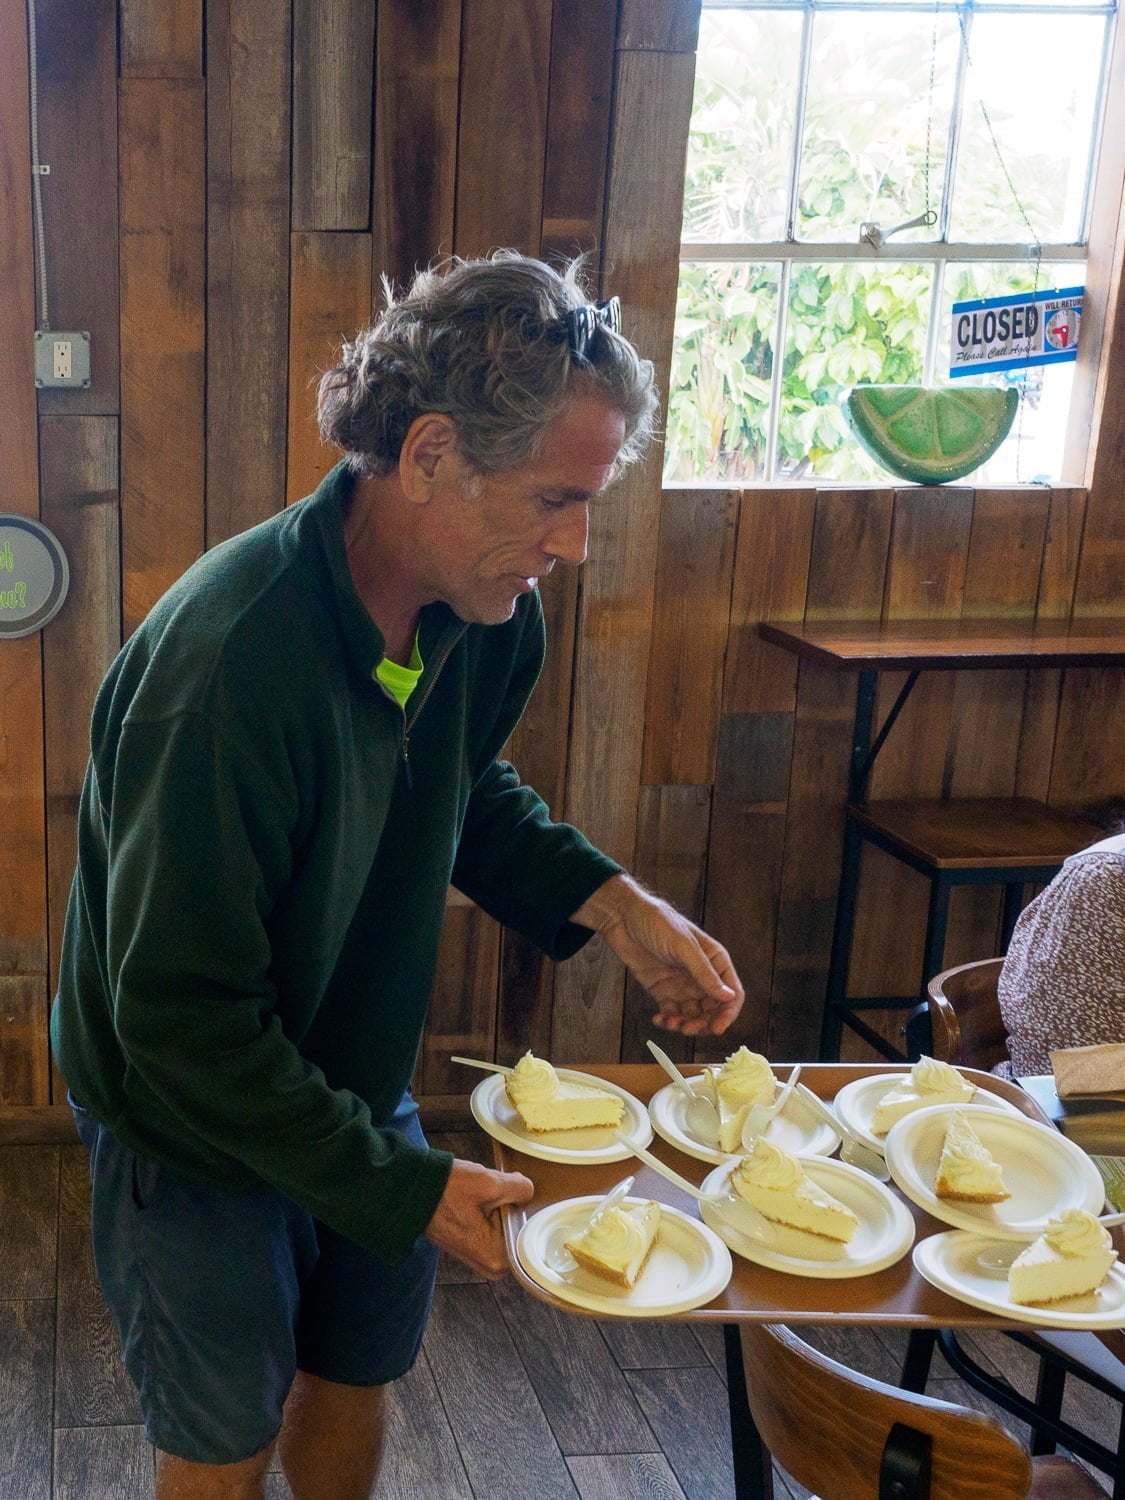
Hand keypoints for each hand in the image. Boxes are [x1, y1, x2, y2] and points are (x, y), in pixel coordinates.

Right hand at [424, 1159, 534, 1278]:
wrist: (412, 1189)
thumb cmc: (447, 1189)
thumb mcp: (491, 1183)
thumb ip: (520, 1189)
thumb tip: (527, 1194)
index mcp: (497, 1259)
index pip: (529, 1232)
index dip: (521, 1208)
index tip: (507, 1196)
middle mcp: (488, 1265)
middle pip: (517, 1230)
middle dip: (509, 1208)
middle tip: (491, 1194)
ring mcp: (478, 1257)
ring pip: (504, 1226)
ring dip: (498, 1207)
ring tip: (479, 1196)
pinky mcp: (470, 1245)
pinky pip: (491, 1227)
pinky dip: (488, 1210)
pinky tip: (474, 1199)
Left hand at [571, 874, 743, 1035]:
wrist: (623, 919)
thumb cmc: (657, 923)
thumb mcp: (683, 947)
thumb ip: (705, 973)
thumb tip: (729, 997)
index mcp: (715, 960)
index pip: (732, 993)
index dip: (728, 1013)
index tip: (718, 1029)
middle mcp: (702, 975)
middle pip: (713, 1010)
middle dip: (704, 1023)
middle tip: (688, 1029)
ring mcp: (683, 984)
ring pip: (693, 1015)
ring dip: (685, 1025)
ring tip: (671, 1024)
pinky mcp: (663, 991)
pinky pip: (671, 1013)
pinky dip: (667, 1021)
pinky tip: (658, 1019)